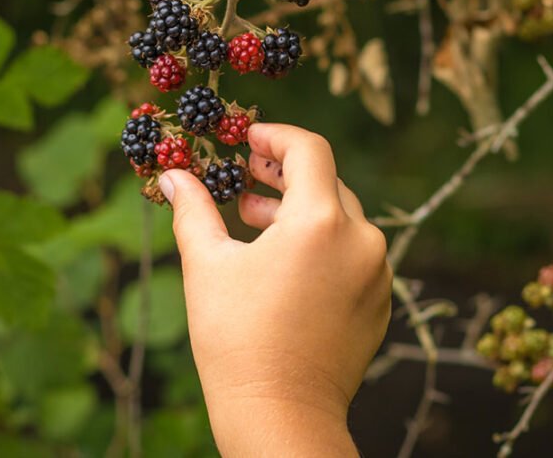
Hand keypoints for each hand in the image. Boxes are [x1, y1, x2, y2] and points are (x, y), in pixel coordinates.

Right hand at [160, 123, 391, 457]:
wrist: (281, 417)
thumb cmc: (237, 341)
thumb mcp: (207, 265)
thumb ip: (193, 209)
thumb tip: (172, 174)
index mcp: (321, 222)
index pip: (309, 149)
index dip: (276, 135)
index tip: (248, 137)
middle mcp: (361, 240)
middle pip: (326, 181)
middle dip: (283, 174)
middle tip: (247, 177)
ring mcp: (376, 272)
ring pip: (341, 218)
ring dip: (300, 209)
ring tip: (256, 220)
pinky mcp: (380, 301)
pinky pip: (353, 253)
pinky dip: (322, 243)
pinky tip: (286, 261)